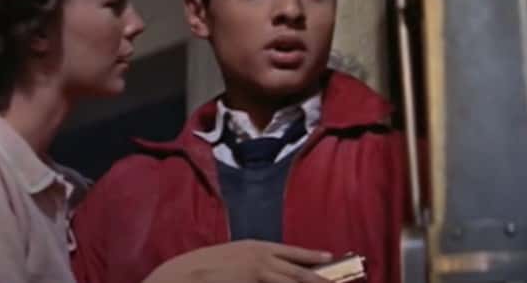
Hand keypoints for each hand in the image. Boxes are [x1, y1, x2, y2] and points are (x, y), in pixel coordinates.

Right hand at [142, 240, 333, 282]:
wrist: (185, 274)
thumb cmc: (204, 268)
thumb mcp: (231, 258)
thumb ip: (250, 261)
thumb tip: (267, 268)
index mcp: (256, 247)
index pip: (292, 252)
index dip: (312, 256)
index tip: (329, 257)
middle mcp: (261, 257)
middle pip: (300, 270)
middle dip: (322, 277)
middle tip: (340, 281)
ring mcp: (258, 271)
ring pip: (294, 280)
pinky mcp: (253, 282)